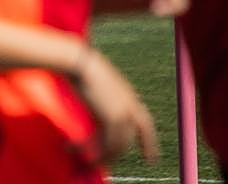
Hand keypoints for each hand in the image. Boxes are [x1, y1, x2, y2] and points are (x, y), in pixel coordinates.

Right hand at [70, 47, 157, 164]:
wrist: (80, 62)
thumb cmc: (83, 67)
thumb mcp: (99, 83)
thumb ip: (105, 96)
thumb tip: (99, 105)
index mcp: (130, 97)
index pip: (145, 125)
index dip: (149, 144)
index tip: (152, 160)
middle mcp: (131, 107)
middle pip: (129, 140)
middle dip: (118, 155)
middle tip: (104, 164)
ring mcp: (124, 113)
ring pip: (118, 146)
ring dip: (102, 156)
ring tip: (86, 161)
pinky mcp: (112, 118)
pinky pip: (106, 143)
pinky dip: (92, 151)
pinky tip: (76, 149)